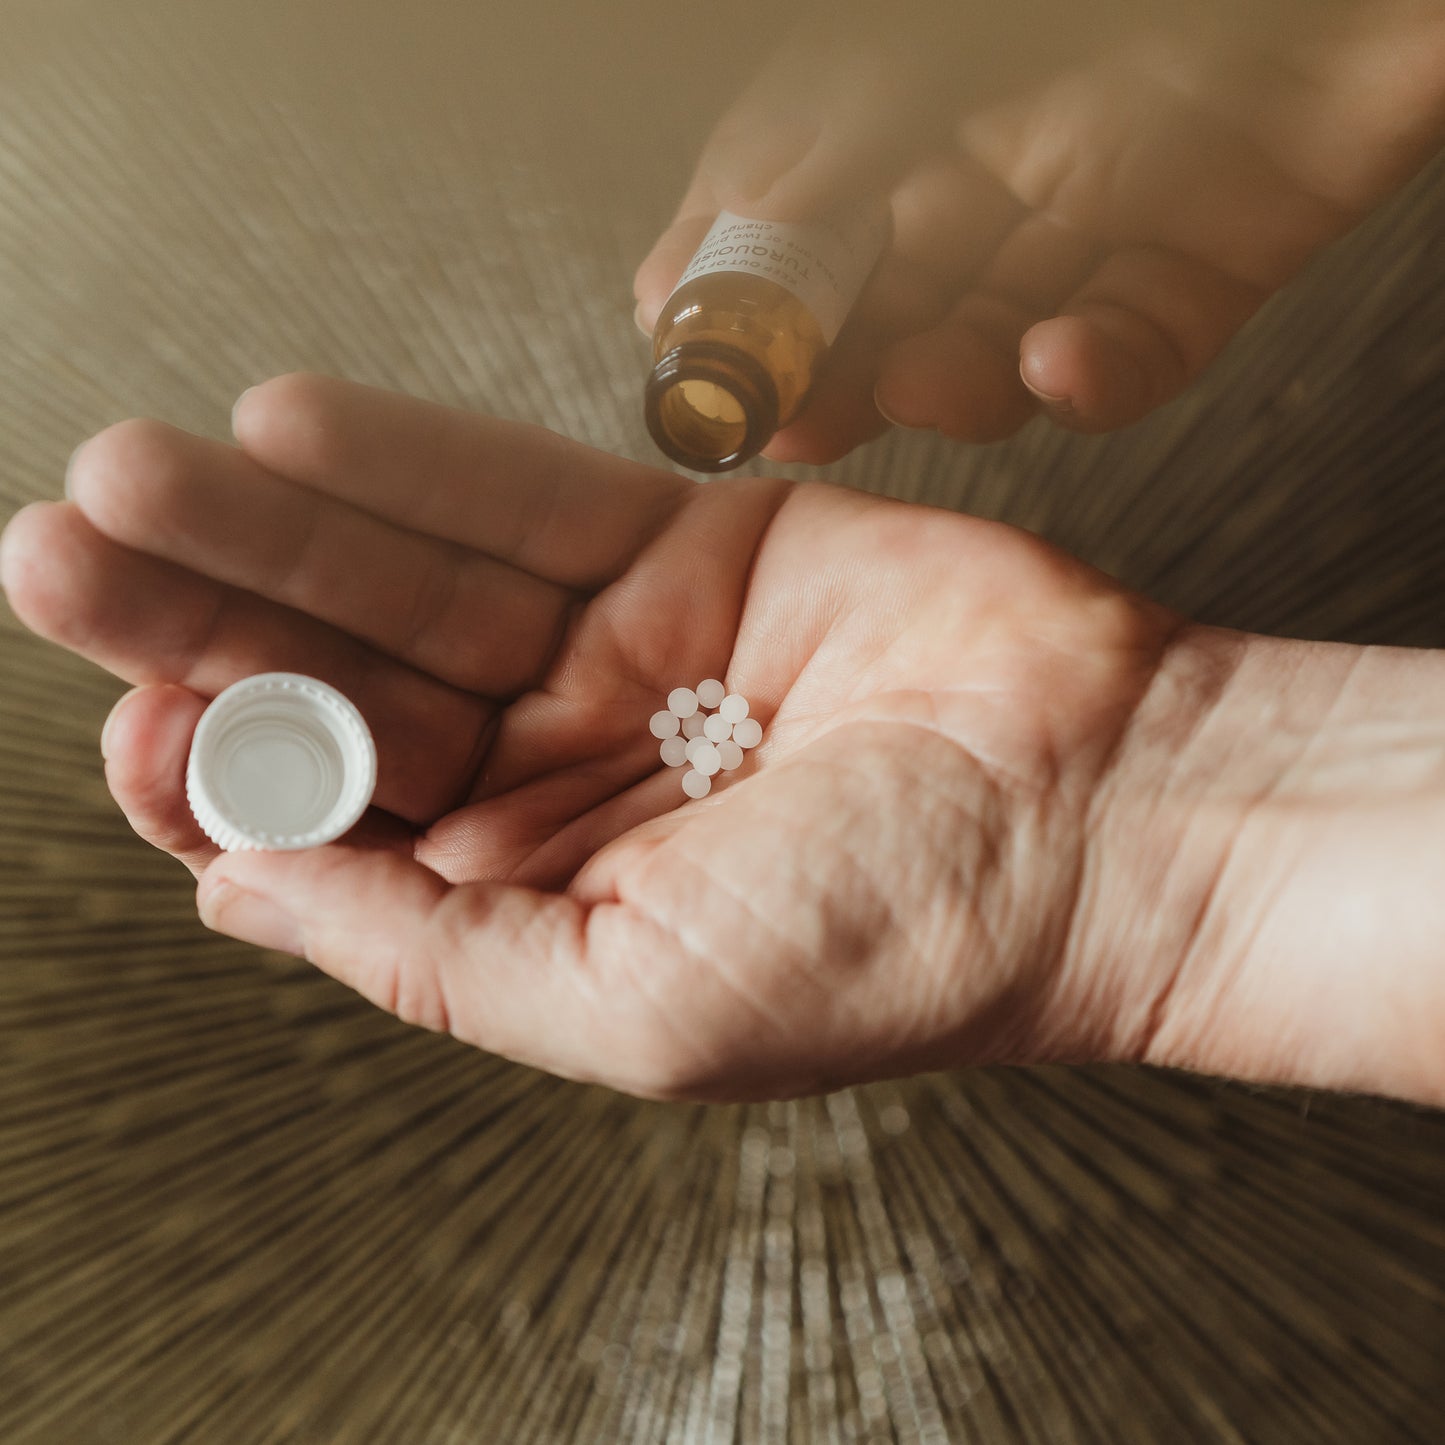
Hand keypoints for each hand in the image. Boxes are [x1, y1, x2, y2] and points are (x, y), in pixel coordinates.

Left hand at [3, 376, 1442, 1105]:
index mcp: (530, 893)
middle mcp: (556, 767)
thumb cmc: (900, 945)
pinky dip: (417, 463)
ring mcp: (617, 648)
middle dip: (203, 618)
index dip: (214, 769)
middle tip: (74, 548)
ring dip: (279, 524)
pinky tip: (300, 432)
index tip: (138, 722)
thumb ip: (427, 959)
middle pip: (343, 681)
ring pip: (412, 575)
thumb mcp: (631, 1007)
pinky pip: (526, 492)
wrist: (1093, 818)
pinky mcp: (688, 545)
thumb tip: (235, 893)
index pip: (325, 822)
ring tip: (149, 473)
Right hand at [635, 0, 1444, 460]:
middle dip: (833, 367)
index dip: (742, 290)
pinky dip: (1091, 377)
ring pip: (995, 342)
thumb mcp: (930, 36)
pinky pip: (1129, 352)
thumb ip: (824, 136)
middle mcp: (999, 151)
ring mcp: (1098, 214)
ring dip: (948, 383)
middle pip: (887, 296)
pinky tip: (1065, 359)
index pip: (795, 209)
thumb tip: (713, 244)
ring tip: (922, 385)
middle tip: (788, 421)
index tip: (693, 359)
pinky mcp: (1198, 269)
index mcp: (916, 88)